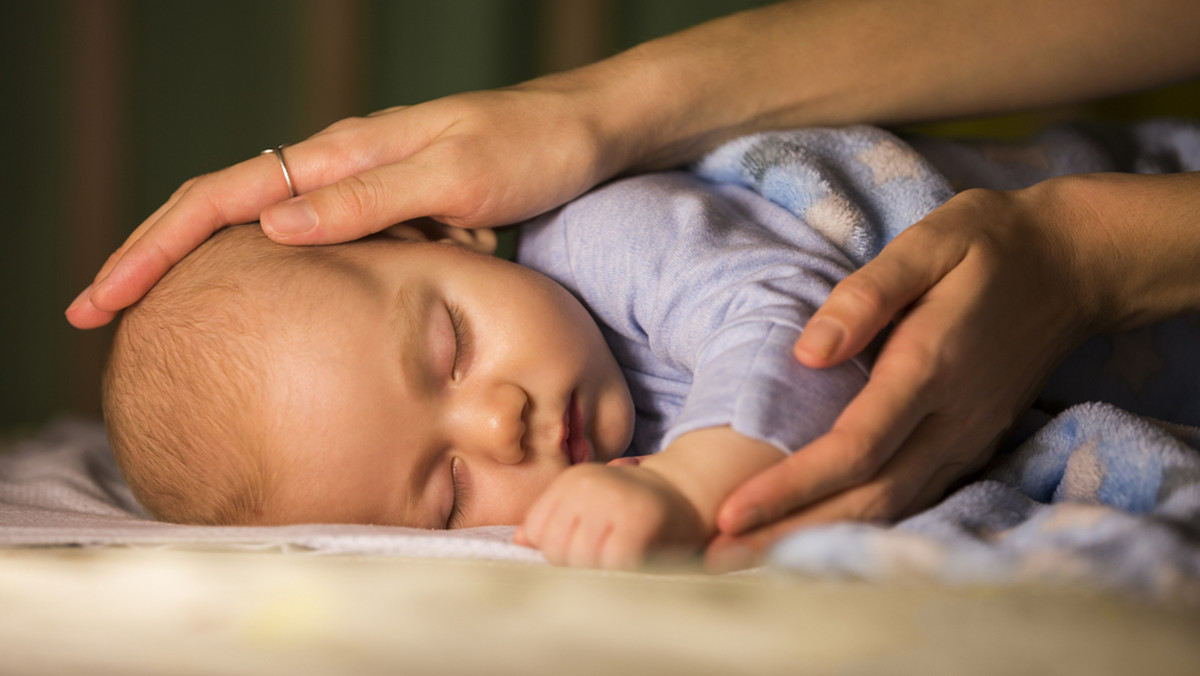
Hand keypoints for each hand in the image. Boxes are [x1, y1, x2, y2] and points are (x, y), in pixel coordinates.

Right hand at [66, 77, 629, 328]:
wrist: (586, 136)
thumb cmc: (531, 150)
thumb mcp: (457, 177)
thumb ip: (370, 200)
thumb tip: (273, 228)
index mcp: (344, 154)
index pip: (223, 198)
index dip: (155, 248)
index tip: (101, 299)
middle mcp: (341, 170)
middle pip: (222, 213)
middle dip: (155, 260)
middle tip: (98, 318)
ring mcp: (363, 193)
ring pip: (260, 232)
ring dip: (200, 269)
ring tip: (151, 318)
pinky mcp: (390, 216)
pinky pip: (311, 247)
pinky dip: (267, 276)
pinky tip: (254, 308)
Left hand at [514, 463, 706, 569]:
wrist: (690, 493)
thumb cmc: (634, 508)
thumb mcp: (591, 506)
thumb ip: (555, 521)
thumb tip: (519, 539)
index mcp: (571, 480)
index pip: (536, 530)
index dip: (557, 549)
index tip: (586, 546)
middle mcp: (587, 485)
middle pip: (555, 549)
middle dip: (577, 564)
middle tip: (607, 555)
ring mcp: (612, 501)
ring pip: (580, 561)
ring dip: (601, 571)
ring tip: (621, 559)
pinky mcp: (636, 522)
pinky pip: (612, 565)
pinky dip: (623, 572)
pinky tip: (637, 562)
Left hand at [707, 180, 1109, 570]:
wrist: (1073, 266)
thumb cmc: (989, 245)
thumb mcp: (929, 243)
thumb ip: (868, 295)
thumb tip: (807, 353)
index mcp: (931, 367)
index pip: (854, 448)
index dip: (790, 486)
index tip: (730, 512)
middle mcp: (951, 419)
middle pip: (866, 499)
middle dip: (788, 535)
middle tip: (715, 560)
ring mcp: (966, 438)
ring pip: (889, 510)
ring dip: (817, 542)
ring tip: (746, 561)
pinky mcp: (970, 445)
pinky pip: (910, 499)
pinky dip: (858, 528)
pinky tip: (812, 538)